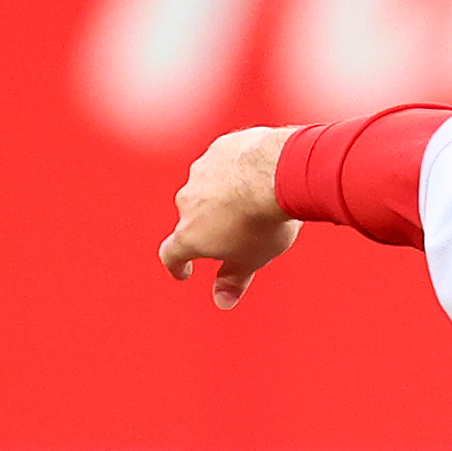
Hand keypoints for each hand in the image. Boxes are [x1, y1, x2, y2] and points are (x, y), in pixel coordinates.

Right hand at [159, 125, 303, 307]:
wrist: (278, 172)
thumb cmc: (264, 222)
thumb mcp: (252, 258)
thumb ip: (234, 279)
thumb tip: (222, 301)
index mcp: (189, 234)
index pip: (172, 253)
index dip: (177, 265)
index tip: (184, 271)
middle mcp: (187, 201)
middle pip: (194, 218)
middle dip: (211, 226)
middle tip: (239, 231)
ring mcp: (201, 172)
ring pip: (209, 187)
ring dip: (225, 195)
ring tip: (256, 200)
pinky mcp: (219, 149)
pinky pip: (225, 163)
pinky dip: (238, 171)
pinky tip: (262, 174)